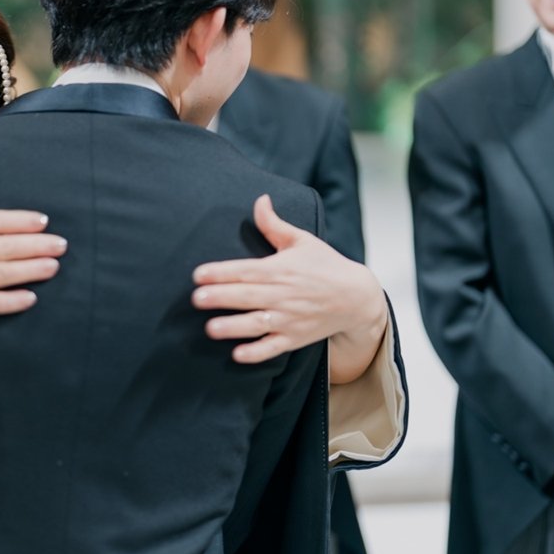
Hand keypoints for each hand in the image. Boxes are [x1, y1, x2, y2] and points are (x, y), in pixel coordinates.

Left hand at [191, 195, 385, 376]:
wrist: (357, 297)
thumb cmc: (325, 266)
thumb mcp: (302, 240)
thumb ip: (274, 224)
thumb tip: (259, 199)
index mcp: (280, 269)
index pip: (245, 270)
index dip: (221, 272)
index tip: (198, 274)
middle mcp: (283, 294)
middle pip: (247, 296)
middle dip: (221, 297)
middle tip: (196, 299)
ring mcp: (289, 318)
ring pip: (257, 324)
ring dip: (233, 327)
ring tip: (211, 328)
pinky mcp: (295, 338)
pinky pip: (273, 347)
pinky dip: (257, 352)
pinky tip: (237, 354)